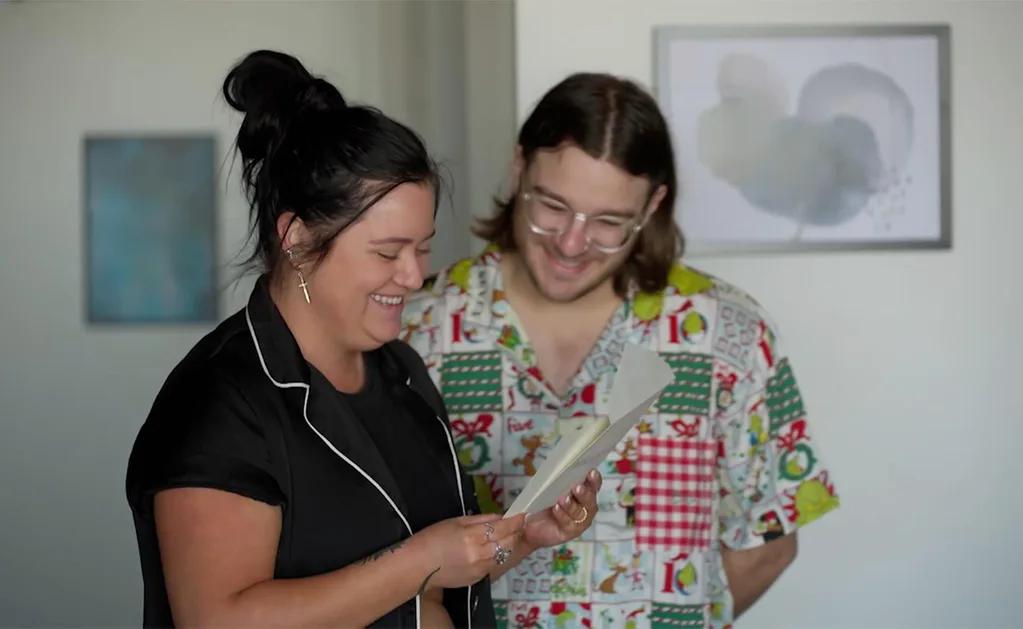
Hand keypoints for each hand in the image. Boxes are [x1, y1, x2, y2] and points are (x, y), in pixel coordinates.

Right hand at [410, 512, 526, 589]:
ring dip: (508, 544)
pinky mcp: (478, 579)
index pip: (503, 528)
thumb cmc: (431, 539)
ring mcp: (480, 569)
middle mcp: (480, 554)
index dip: (515, 521)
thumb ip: (480, 520)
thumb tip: (499, 517)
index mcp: (472, 537)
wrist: (417, 567)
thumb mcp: (455, 522)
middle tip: (518, 524)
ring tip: (508, 535)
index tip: (522, 515)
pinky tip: (492, 549)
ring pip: (504, 554)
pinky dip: (497, 555)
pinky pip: (494, 564)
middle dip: (515, 532)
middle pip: (508, 542)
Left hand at [522, 469, 600, 548]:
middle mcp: (585, 506)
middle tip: (577, 487)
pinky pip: (571, 524)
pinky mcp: (572, 531)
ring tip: (563, 499)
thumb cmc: (541, 501)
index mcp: (583, 491)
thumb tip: (560, 468)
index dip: (594, 479)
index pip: (593, 484)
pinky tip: (556, 509)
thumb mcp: (548, 487)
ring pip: (581, 512)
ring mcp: (579, 520)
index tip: (592, 472)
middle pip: (590, 499)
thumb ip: (558, 479)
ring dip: (572, 505)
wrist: (528, 523)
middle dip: (585, 492)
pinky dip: (563, 515)